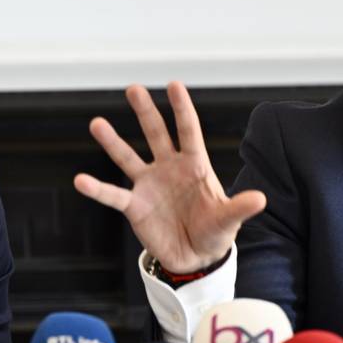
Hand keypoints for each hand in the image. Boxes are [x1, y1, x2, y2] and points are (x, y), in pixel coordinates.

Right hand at [74, 81, 265, 272]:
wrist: (194, 258)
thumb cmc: (215, 233)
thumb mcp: (228, 220)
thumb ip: (239, 208)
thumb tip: (261, 199)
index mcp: (195, 165)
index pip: (188, 131)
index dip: (182, 109)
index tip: (173, 85)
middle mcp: (169, 168)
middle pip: (156, 134)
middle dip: (146, 111)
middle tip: (134, 88)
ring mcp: (149, 185)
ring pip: (128, 157)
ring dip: (112, 141)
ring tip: (96, 123)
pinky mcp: (135, 206)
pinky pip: (113, 195)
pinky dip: (97, 189)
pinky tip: (81, 180)